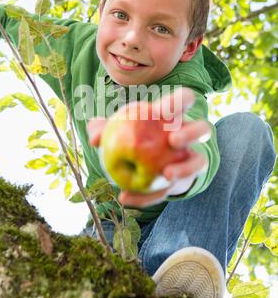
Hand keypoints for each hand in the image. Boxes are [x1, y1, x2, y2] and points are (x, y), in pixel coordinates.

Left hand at [87, 88, 210, 207]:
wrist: (147, 163)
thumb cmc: (132, 138)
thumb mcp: (116, 131)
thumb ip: (103, 131)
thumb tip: (94, 139)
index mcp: (174, 116)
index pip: (184, 100)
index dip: (180, 100)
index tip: (164, 108)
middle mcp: (188, 136)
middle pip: (202, 129)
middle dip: (191, 133)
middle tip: (173, 141)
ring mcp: (190, 159)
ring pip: (199, 162)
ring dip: (185, 168)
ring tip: (167, 175)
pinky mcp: (183, 183)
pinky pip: (172, 190)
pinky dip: (149, 196)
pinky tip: (126, 198)